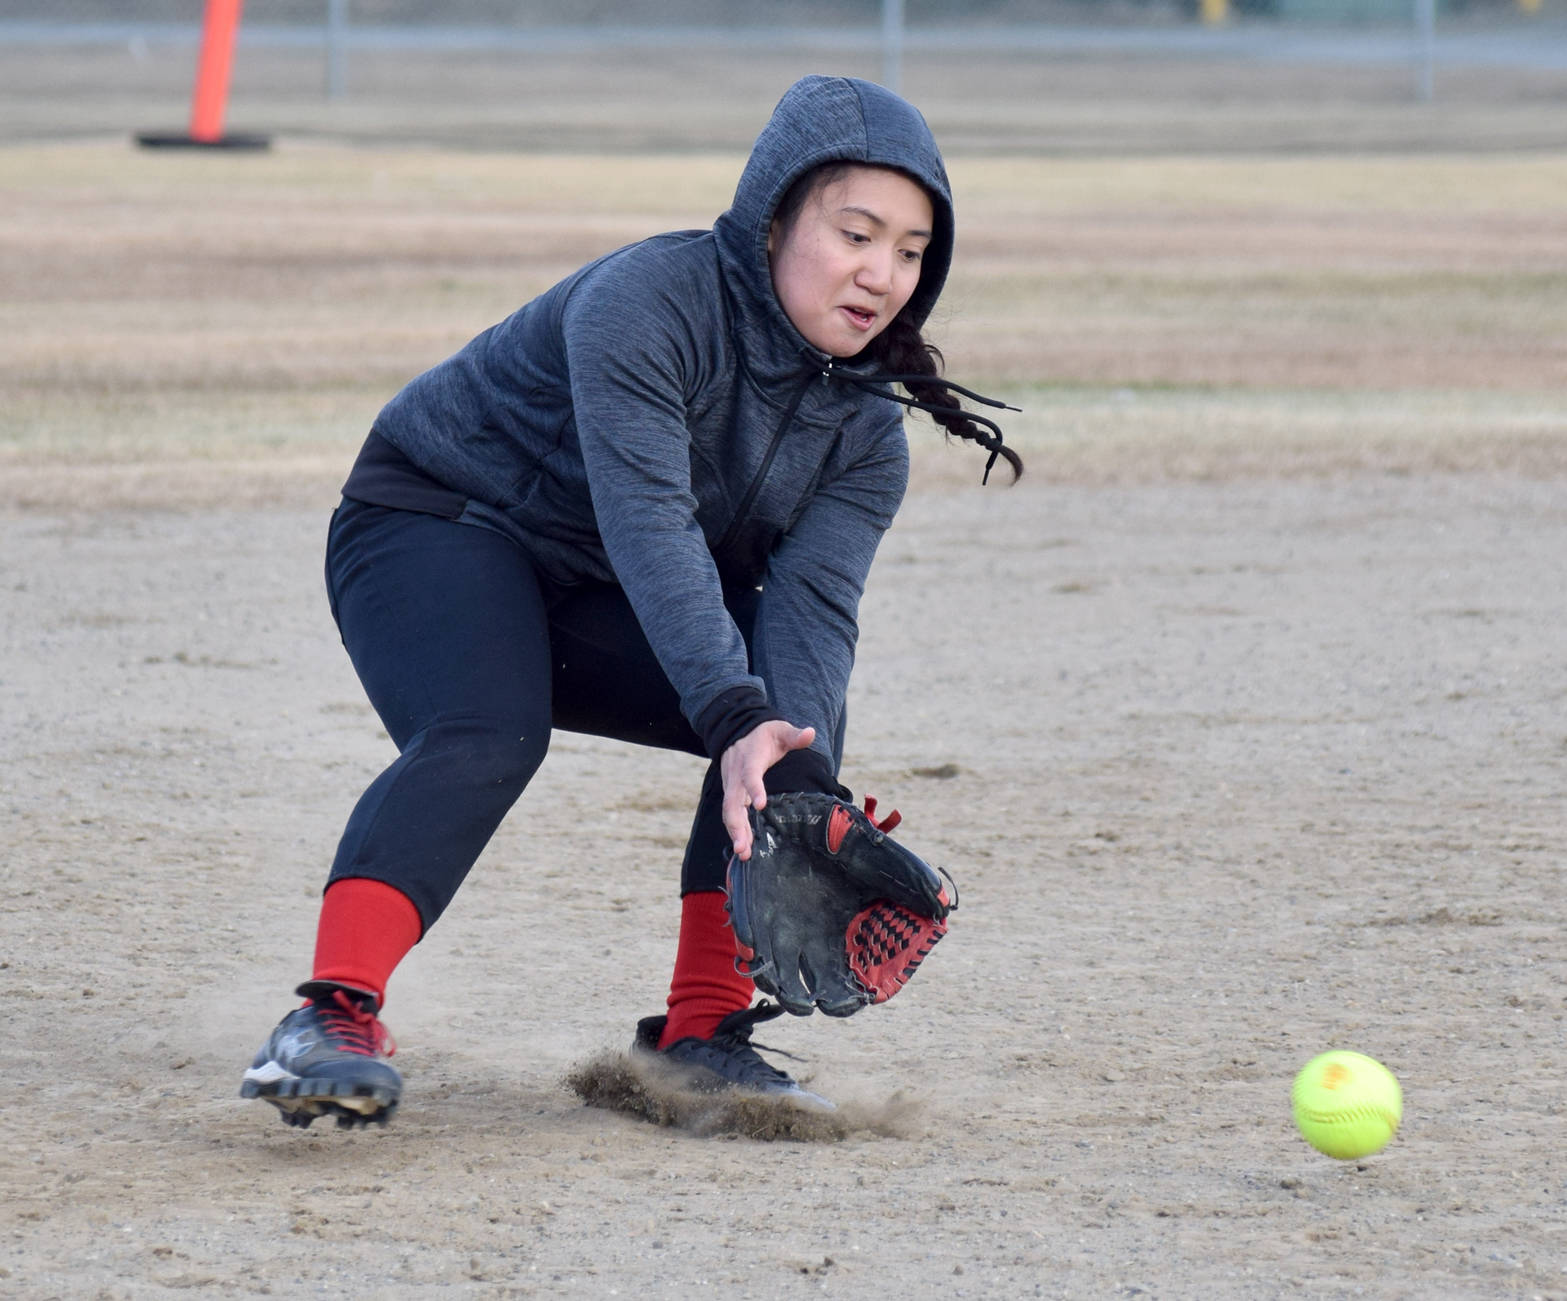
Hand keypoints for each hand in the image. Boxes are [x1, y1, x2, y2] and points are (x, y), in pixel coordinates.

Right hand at [720, 721, 816, 861]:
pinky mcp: (732, 793)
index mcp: (750, 759)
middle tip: (743, 847)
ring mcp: (731, 785)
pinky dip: (736, 830)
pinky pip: (732, 813)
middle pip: (732, 801)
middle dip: (736, 825)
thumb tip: (811, 733)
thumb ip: (795, 735)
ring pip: (729, 811)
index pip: (750, 775)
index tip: (761, 805)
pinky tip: (743, 849)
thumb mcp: (780, 729)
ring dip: (735, 832)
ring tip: (743, 854)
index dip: (754, 789)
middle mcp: (736, 775)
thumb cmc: (764, 734)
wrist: (738, 731)